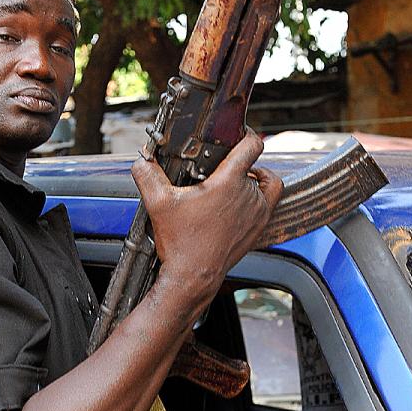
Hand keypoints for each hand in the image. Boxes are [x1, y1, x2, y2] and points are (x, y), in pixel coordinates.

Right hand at [132, 131, 282, 310]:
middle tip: (220, 166)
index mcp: (229, 182)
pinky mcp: (260, 227)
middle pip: (255, 164)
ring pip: (265, 182)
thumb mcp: (158, 204)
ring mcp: (258, 213)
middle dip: (238, 162)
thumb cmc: (181, 243)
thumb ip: (147, 175)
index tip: (239, 134)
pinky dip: (260, 195)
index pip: (252, 145)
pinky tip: (241, 199)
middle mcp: (249, 195)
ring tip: (234, 180)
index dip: (247, 134)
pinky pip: (270, 202)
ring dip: (253, 178)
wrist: (193, 275)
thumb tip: (141, 161)